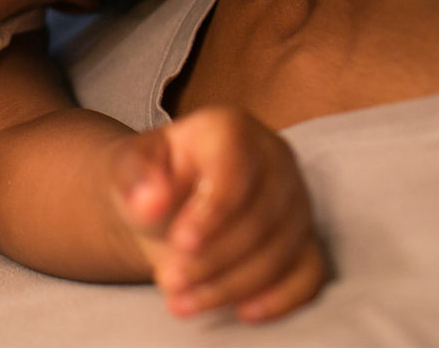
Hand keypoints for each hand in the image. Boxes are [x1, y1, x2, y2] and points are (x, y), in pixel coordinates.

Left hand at [111, 107, 328, 321]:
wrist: (168, 205)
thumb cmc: (151, 180)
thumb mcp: (129, 170)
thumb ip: (134, 178)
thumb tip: (149, 202)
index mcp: (231, 127)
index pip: (234, 170)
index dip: (211, 213)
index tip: (180, 244)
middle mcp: (274, 156)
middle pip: (260, 217)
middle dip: (214, 259)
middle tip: (169, 281)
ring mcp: (297, 198)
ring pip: (282, 250)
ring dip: (232, 285)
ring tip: (182, 300)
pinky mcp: (308, 238)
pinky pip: (309, 273)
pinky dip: (280, 298)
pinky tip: (242, 311)